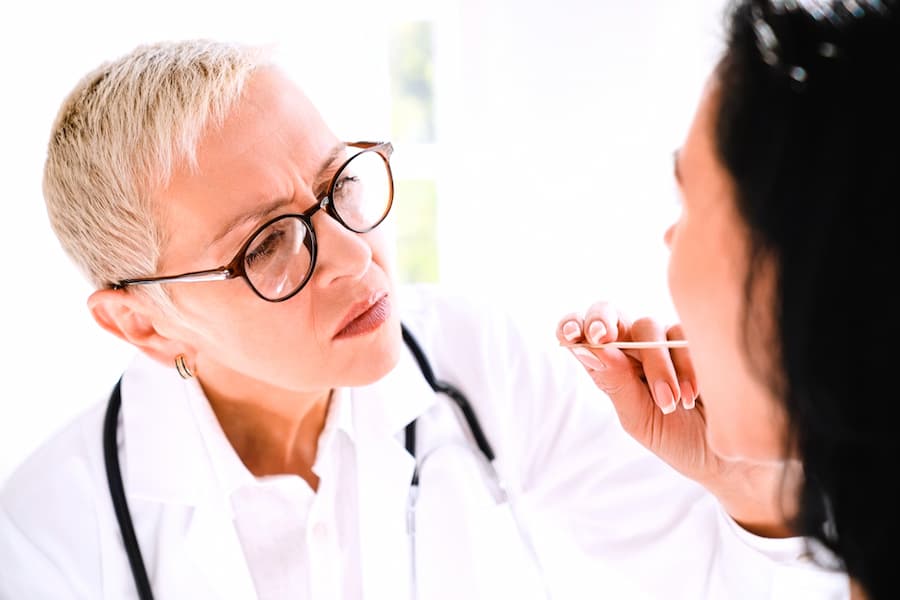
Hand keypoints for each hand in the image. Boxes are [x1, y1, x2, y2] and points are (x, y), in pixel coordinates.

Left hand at [557, 301, 796, 537]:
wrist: (732, 457)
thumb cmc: (679, 441)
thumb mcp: (640, 419)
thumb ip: (615, 383)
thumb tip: (586, 348)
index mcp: (612, 368)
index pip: (583, 337)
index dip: (572, 326)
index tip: (571, 335)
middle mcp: (634, 350)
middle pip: (610, 314)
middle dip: (602, 320)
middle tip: (602, 337)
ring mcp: (667, 342)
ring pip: (648, 327)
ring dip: (656, 366)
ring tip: (672, 403)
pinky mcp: (699, 339)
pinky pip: (684, 334)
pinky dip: (687, 366)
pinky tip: (694, 397)